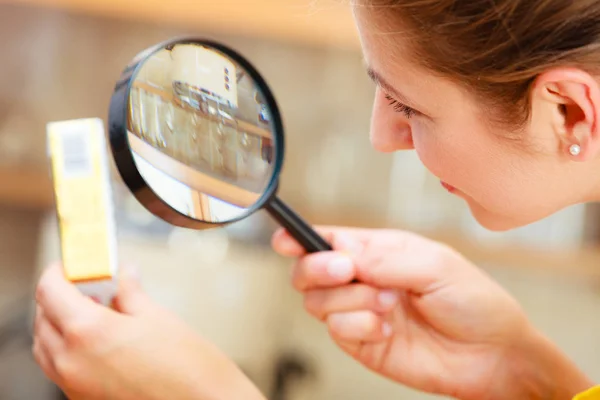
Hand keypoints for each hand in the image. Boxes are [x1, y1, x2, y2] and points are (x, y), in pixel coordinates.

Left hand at [33, 264, 264, 399]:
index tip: (68, 265)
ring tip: (89, 311)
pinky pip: (60, 370)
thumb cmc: (188, 367)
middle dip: (55, 298)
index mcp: (89, 332)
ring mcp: (74, 385)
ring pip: (45, 348)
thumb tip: (125, 274)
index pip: (49, 292)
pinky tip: (96, 340)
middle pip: (42, 320)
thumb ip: (131, 293)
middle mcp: (72, 361)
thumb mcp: (158, 317)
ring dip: (57, 325)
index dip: (57, 272)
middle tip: (82, 284)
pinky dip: (67, 349)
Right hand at [272, 227, 592, 399]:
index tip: (285, 241)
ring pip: (317, 301)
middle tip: (347, 271)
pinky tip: (387, 328)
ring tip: (389, 303)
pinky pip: (336, 330)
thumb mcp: (434, 264)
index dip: (300, 238)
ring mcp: (359, 312)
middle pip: (309, 270)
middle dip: (320, 268)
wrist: (492, 354)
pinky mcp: (361, 342)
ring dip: (352, 300)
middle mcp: (362, 279)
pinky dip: (359, 326)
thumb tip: (341, 252)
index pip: (329, 239)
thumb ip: (383, 256)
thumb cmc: (472, 300)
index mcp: (378, 250)